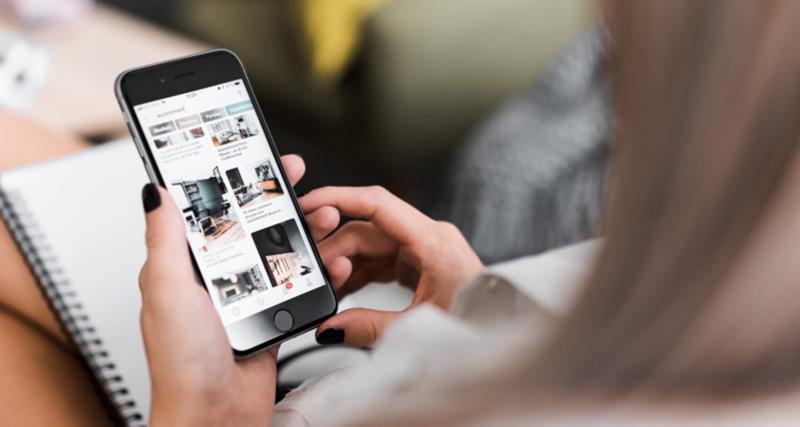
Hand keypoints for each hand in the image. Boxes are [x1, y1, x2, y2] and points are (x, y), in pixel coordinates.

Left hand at [138, 155, 338, 425]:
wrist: (215, 416)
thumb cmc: (181, 363)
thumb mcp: (167, 289)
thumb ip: (165, 239)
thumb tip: (154, 192)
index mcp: (184, 266)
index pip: (208, 210)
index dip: (229, 180)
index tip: (250, 155)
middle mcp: (215, 277)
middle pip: (250, 224)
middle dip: (276, 198)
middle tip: (295, 176)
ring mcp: (245, 295)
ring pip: (278, 251)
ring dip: (303, 231)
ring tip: (322, 217)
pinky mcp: (271, 315)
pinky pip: (296, 284)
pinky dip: (316, 271)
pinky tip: (330, 262)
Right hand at [300, 186, 483, 347]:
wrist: (504, 337)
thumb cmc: (477, 327)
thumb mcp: (418, 328)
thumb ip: (369, 327)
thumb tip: (329, 328)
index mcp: (434, 242)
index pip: (378, 204)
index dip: (338, 198)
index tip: (308, 203)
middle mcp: (427, 238)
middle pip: (366, 230)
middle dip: (333, 250)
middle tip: (310, 274)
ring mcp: (422, 250)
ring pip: (368, 246)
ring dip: (343, 266)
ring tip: (324, 291)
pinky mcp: (417, 265)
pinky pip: (378, 262)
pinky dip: (356, 277)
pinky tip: (340, 296)